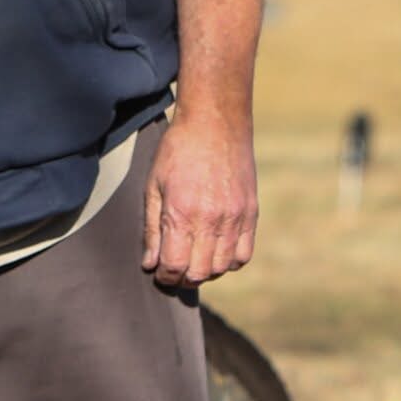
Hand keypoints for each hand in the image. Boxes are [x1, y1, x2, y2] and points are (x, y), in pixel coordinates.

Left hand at [140, 108, 255, 288]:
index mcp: (182, 213)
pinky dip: (230, 261)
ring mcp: (235, 217)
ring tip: (195, 260)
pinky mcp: (251, 212)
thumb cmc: (177, 151)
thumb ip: (152, 229)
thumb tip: (150, 264)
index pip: (174, 267)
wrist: (215, 122)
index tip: (160, 272)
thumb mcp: (154, 186)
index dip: (165, 276)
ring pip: (223, 267)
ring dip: (207, 271)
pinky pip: (244, 254)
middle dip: (183, 278)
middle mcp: (211, 220)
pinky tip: (218, 251)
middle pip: (199, 273)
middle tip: (175, 270)